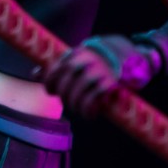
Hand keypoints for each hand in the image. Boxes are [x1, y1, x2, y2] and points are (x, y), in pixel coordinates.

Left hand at [43, 35, 159, 117]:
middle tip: (67, 103)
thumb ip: (60, 65)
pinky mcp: (111, 81)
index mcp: (78, 52)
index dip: (50, 81)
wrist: (134, 56)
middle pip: (66, 80)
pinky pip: (94, 98)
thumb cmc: (102, 58)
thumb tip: (34, 73)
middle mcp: (87, 58)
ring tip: (80, 111)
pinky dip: (89, 109)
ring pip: (79, 90)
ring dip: (76, 105)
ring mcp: (100, 69)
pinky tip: (91, 115)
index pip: (56, 67)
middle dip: (63, 94)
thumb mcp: (81, 57)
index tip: (51, 91)